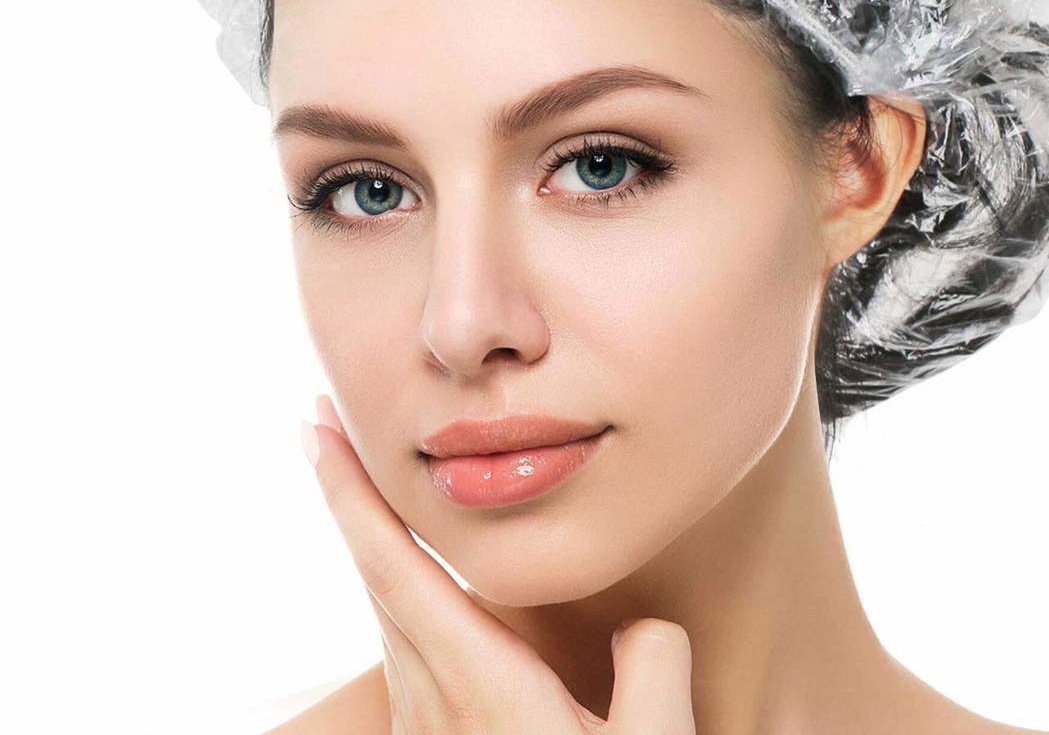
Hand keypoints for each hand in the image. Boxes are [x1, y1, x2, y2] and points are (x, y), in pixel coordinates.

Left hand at [301, 394, 696, 732]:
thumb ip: (653, 664)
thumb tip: (641, 624)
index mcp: (477, 685)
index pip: (392, 565)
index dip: (350, 491)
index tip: (317, 428)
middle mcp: (429, 699)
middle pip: (369, 573)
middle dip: (343, 491)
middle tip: (325, 422)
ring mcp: (421, 725)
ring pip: (381, 607)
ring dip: (366, 535)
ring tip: (362, 477)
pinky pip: (400, 640)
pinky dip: (391, 582)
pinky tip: (407, 571)